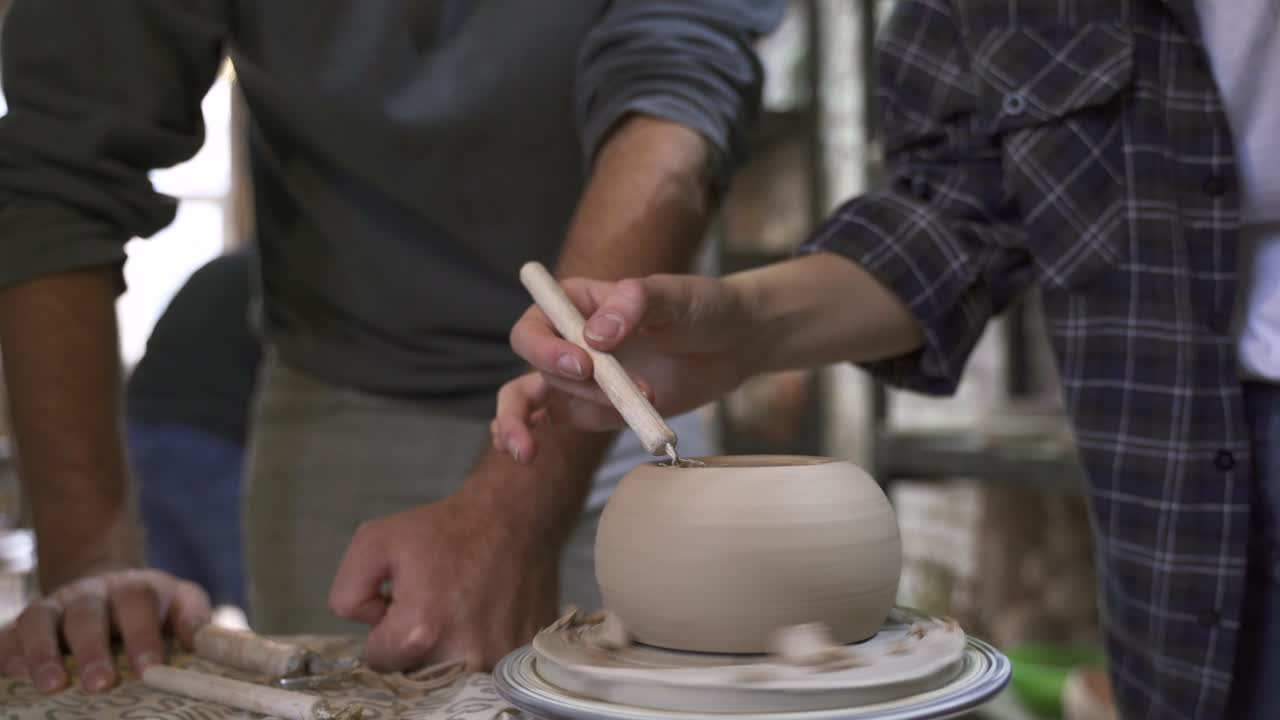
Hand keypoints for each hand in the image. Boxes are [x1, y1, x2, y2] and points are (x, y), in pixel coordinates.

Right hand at [0, 569, 210, 692]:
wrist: (107, 588)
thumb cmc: (153, 609)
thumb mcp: (181, 604)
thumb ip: (195, 620)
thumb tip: (206, 642)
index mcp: (136, 589)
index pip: (140, 606)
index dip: (144, 636)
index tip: (149, 670)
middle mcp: (92, 592)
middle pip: (89, 614)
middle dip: (93, 649)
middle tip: (100, 684)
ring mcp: (55, 605)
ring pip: (41, 619)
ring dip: (43, 653)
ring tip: (50, 686)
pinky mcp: (26, 622)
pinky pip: (9, 634)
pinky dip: (7, 652)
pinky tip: (10, 675)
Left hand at [327, 495, 558, 671]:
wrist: (511, 515)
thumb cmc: (442, 528)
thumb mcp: (372, 542)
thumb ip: (348, 594)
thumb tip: (370, 624)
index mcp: (418, 632)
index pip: (379, 660)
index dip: (385, 628)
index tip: (404, 601)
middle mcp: (461, 657)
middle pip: (418, 671)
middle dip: (417, 642)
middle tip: (434, 602)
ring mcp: (499, 658)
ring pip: (454, 672)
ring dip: (451, 647)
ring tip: (461, 606)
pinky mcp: (523, 652)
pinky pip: (489, 663)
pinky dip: (483, 642)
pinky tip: (486, 609)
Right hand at [496, 274, 756, 461]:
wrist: (731, 345)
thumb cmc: (700, 307)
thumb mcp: (673, 294)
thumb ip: (633, 304)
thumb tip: (594, 336)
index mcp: (576, 301)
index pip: (535, 323)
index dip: (547, 347)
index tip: (585, 364)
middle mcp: (567, 337)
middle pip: (535, 364)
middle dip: (565, 383)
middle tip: (617, 393)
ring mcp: (577, 377)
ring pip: (531, 398)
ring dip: (539, 423)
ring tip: (532, 451)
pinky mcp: (591, 409)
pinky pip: (547, 422)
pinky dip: (527, 434)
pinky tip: (522, 450)